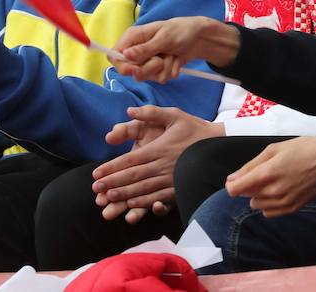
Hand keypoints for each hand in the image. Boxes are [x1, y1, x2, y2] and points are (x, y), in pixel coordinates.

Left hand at [92, 106, 224, 222]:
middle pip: (133, 177)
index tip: (96, 174)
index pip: (130, 160)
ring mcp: (171, 179)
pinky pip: (159, 197)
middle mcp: (163, 165)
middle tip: (95, 190)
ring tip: (108, 199)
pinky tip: (132, 205)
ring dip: (124, 195)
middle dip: (112, 183)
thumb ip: (151, 112)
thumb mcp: (174, 115)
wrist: (220, 144)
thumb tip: (130, 110)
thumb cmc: (195, 129)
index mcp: (158, 148)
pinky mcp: (179, 188)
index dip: (111, 168)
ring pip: (143, 189)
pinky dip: (144, 202)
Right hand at [110, 16, 238, 82]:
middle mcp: (137, 50)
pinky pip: (159, 78)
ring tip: (171, 55)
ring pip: (146, 76)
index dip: (122, 66)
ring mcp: (147, 60)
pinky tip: (176, 60)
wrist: (199, 38)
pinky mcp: (158, 68)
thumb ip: (145, 49)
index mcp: (133, 37)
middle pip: (131, 71)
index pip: (115, 56)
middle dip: (148, 68)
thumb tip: (126, 55)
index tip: (135, 70)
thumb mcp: (164, 38)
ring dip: (162, 68)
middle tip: (160, 59)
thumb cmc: (181, 31)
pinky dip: (170, 70)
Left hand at [224, 136, 315, 217]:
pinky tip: (279, 192)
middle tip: (264, 173)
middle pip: (246, 196)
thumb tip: (232, 179)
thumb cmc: (303, 149)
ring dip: (259, 196)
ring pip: (257, 206)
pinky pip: (270, 213)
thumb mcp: (274, 149)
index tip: (237, 179)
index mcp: (267, 173)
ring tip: (273, 182)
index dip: (233, 184)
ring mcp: (284, 202)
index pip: (235, 189)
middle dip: (249, 186)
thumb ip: (250, 165)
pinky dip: (269, 205)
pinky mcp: (293, 209)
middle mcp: (274, 191)